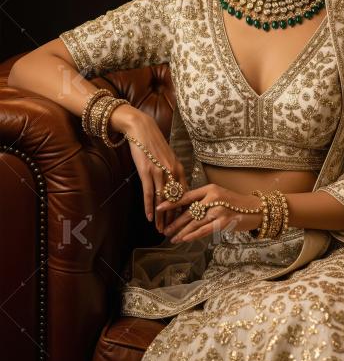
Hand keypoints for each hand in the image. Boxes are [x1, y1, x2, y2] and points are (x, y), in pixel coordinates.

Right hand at [114, 106, 188, 231]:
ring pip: (163, 200)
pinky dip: (149, 207)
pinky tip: (149, 218)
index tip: (184, 223)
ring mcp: (159, 172)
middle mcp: (171, 171)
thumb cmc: (153, 143)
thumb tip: (174, 186)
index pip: (184, 194)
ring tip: (160, 230)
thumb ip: (171, 171)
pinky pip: (149, 193)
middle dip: (174, 218)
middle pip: (175, 200)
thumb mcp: (167, 157)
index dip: (184, 210)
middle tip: (173, 232)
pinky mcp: (146, 172)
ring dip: (161, 217)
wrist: (141, 129)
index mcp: (178, 168)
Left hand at [155, 183, 262, 242]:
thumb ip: (202, 199)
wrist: (255, 209)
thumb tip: (182, 209)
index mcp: (210, 188)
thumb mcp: (218, 195)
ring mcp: (218, 210)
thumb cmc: (234, 203)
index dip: (172, 203)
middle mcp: (213, 197)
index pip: (186, 196)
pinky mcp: (224, 222)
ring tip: (171, 237)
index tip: (159, 207)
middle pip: (189, 211)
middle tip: (164, 228)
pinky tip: (184, 239)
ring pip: (195, 222)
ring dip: (181, 231)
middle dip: (175, 221)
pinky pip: (204, 230)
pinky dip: (193, 235)